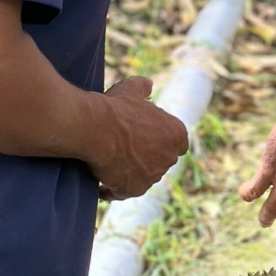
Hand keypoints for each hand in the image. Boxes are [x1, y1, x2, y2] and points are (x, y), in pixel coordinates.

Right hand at [89, 76, 188, 198]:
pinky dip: (112, 190)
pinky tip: (101, 187)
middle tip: (125, 153)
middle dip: (147, 160)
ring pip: (142, 178)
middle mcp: (170, 157)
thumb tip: (147, 83)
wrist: (96, 128)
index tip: (148, 142)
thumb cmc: (115, 108)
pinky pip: (122, 192)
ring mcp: (153, 176)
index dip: (163, 143)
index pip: (179, 144)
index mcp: (176, 133)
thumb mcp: (131, 90)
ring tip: (110, 168)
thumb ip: (142, 87)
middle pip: (161, 162)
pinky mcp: (134, 189)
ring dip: (130, 175)